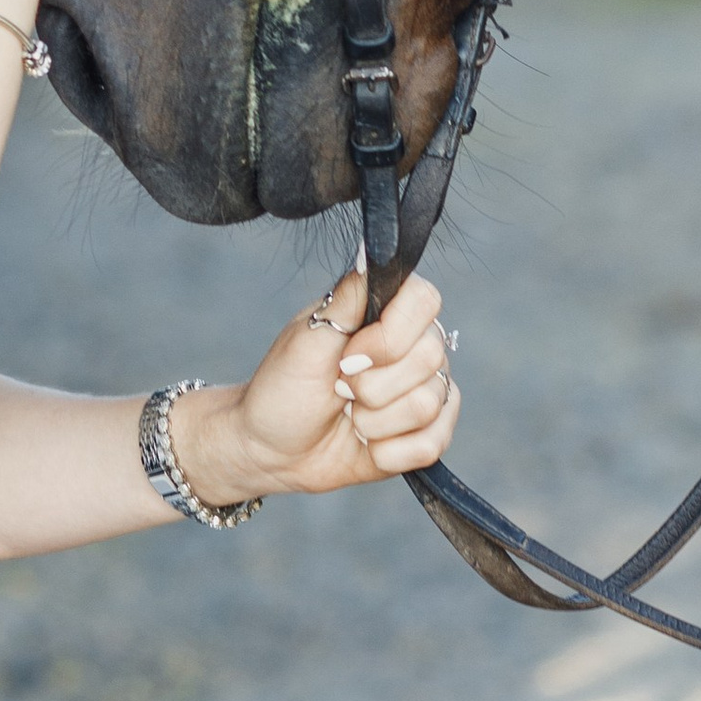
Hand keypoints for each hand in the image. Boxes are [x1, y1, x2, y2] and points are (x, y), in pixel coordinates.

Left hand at [172, 265, 461, 504]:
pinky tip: (365, 443)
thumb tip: (371, 247)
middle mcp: (415, 347)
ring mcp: (425, 392)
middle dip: (371, 386)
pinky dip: (388, 452)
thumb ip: (347, 298)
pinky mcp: (426, 436)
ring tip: (348, 416)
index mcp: (388, 311)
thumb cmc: (282, 388)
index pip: (426, 301)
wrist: (270, 449)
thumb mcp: (305, 340)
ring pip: (429, 405)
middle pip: (430, 359)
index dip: (390, 337)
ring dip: (373, 421)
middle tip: (337, 388)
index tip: (347, 356)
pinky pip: (431, 445)